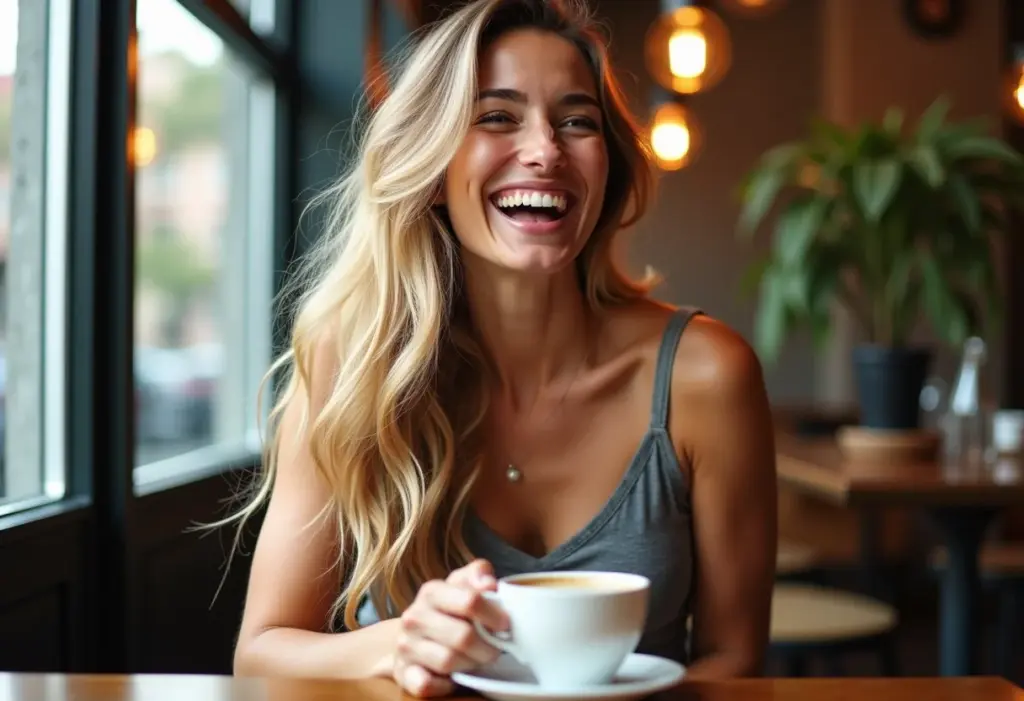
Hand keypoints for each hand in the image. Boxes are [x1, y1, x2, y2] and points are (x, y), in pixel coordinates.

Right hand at [392, 559, 508, 696]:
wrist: (412, 636)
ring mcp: (405, 646)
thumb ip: (478, 575)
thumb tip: (488, 583)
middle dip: (486, 647)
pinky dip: (444, 685)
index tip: (505, 625)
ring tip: (475, 660)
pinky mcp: (403, 673)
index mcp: (432, 591)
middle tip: (494, 649)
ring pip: (448, 661)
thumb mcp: (462, 585)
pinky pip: (426, 684)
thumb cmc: (447, 610)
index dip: (494, 616)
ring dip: (469, 664)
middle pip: (463, 637)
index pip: (470, 601)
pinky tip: (452, 678)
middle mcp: (414, 617)